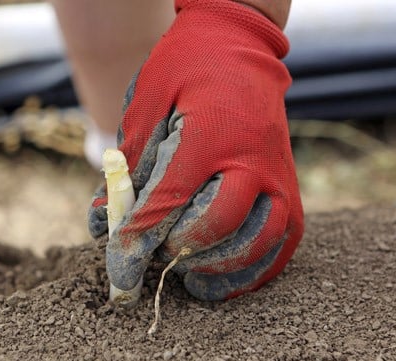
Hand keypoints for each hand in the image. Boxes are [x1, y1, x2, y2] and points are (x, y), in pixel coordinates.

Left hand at [88, 0, 303, 300]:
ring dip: (220, 269)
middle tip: (157, 259)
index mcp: (211, 134)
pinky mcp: (293, 191)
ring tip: (188, 276)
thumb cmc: (187, 70)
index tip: (119, 264)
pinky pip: (282, 244)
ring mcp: (279, 177)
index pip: (172, 199)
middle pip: (222, 224)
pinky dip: (253, 271)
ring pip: (259, 242)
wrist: (241, 47)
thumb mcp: (146, 101)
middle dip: (182, 251)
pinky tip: (221, 278)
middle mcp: (253, 159)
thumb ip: (128, 163)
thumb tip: (103, 220)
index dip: (141, 236)